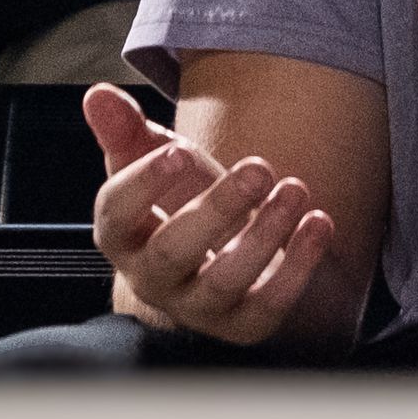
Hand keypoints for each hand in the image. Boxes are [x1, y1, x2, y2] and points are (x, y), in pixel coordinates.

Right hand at [85, 81, 336, 344]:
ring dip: (264, 235)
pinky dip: (298, 266)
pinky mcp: (243, 324)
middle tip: (258, 169)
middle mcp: (153, 279)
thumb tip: (99, 94)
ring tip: (294, 189)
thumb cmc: (178, 199)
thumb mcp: (152, 160)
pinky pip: (269, 306)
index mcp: (123, 236)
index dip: (144, 185)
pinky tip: (318, 222)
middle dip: (216, 209)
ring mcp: (198, 307)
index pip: (117, 215)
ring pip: (224, 281)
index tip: (178, 152)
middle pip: (172, 252)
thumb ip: (126, 130)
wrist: (214, 255)